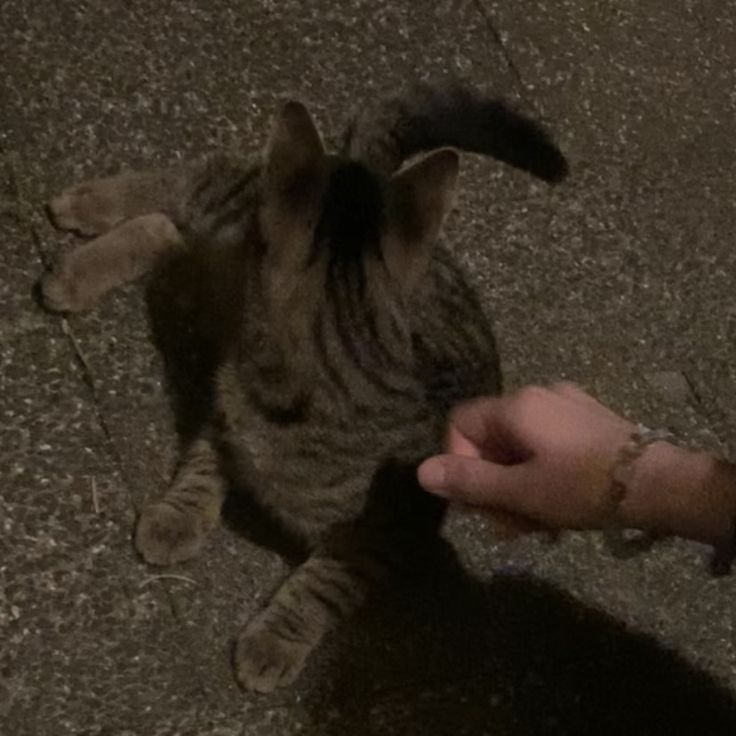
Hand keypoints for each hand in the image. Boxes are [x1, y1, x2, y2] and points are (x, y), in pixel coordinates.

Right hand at [418, 384, 636, 529]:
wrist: (662, 484)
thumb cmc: (584, 486)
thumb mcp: (521, 491)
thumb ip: (470, 482)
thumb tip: (421, 472)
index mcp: (516, 406)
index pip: (460, 424)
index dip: (458, 463)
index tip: (477, 501)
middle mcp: (538, 396)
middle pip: (490, 439)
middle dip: (491, 484)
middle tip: (506, 526)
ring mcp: (566, 406)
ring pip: (519, 447)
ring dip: (515, 487)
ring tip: (534, 526)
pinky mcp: (588, 422)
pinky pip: (546, 446)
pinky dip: (540, 476)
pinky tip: (555, 509)